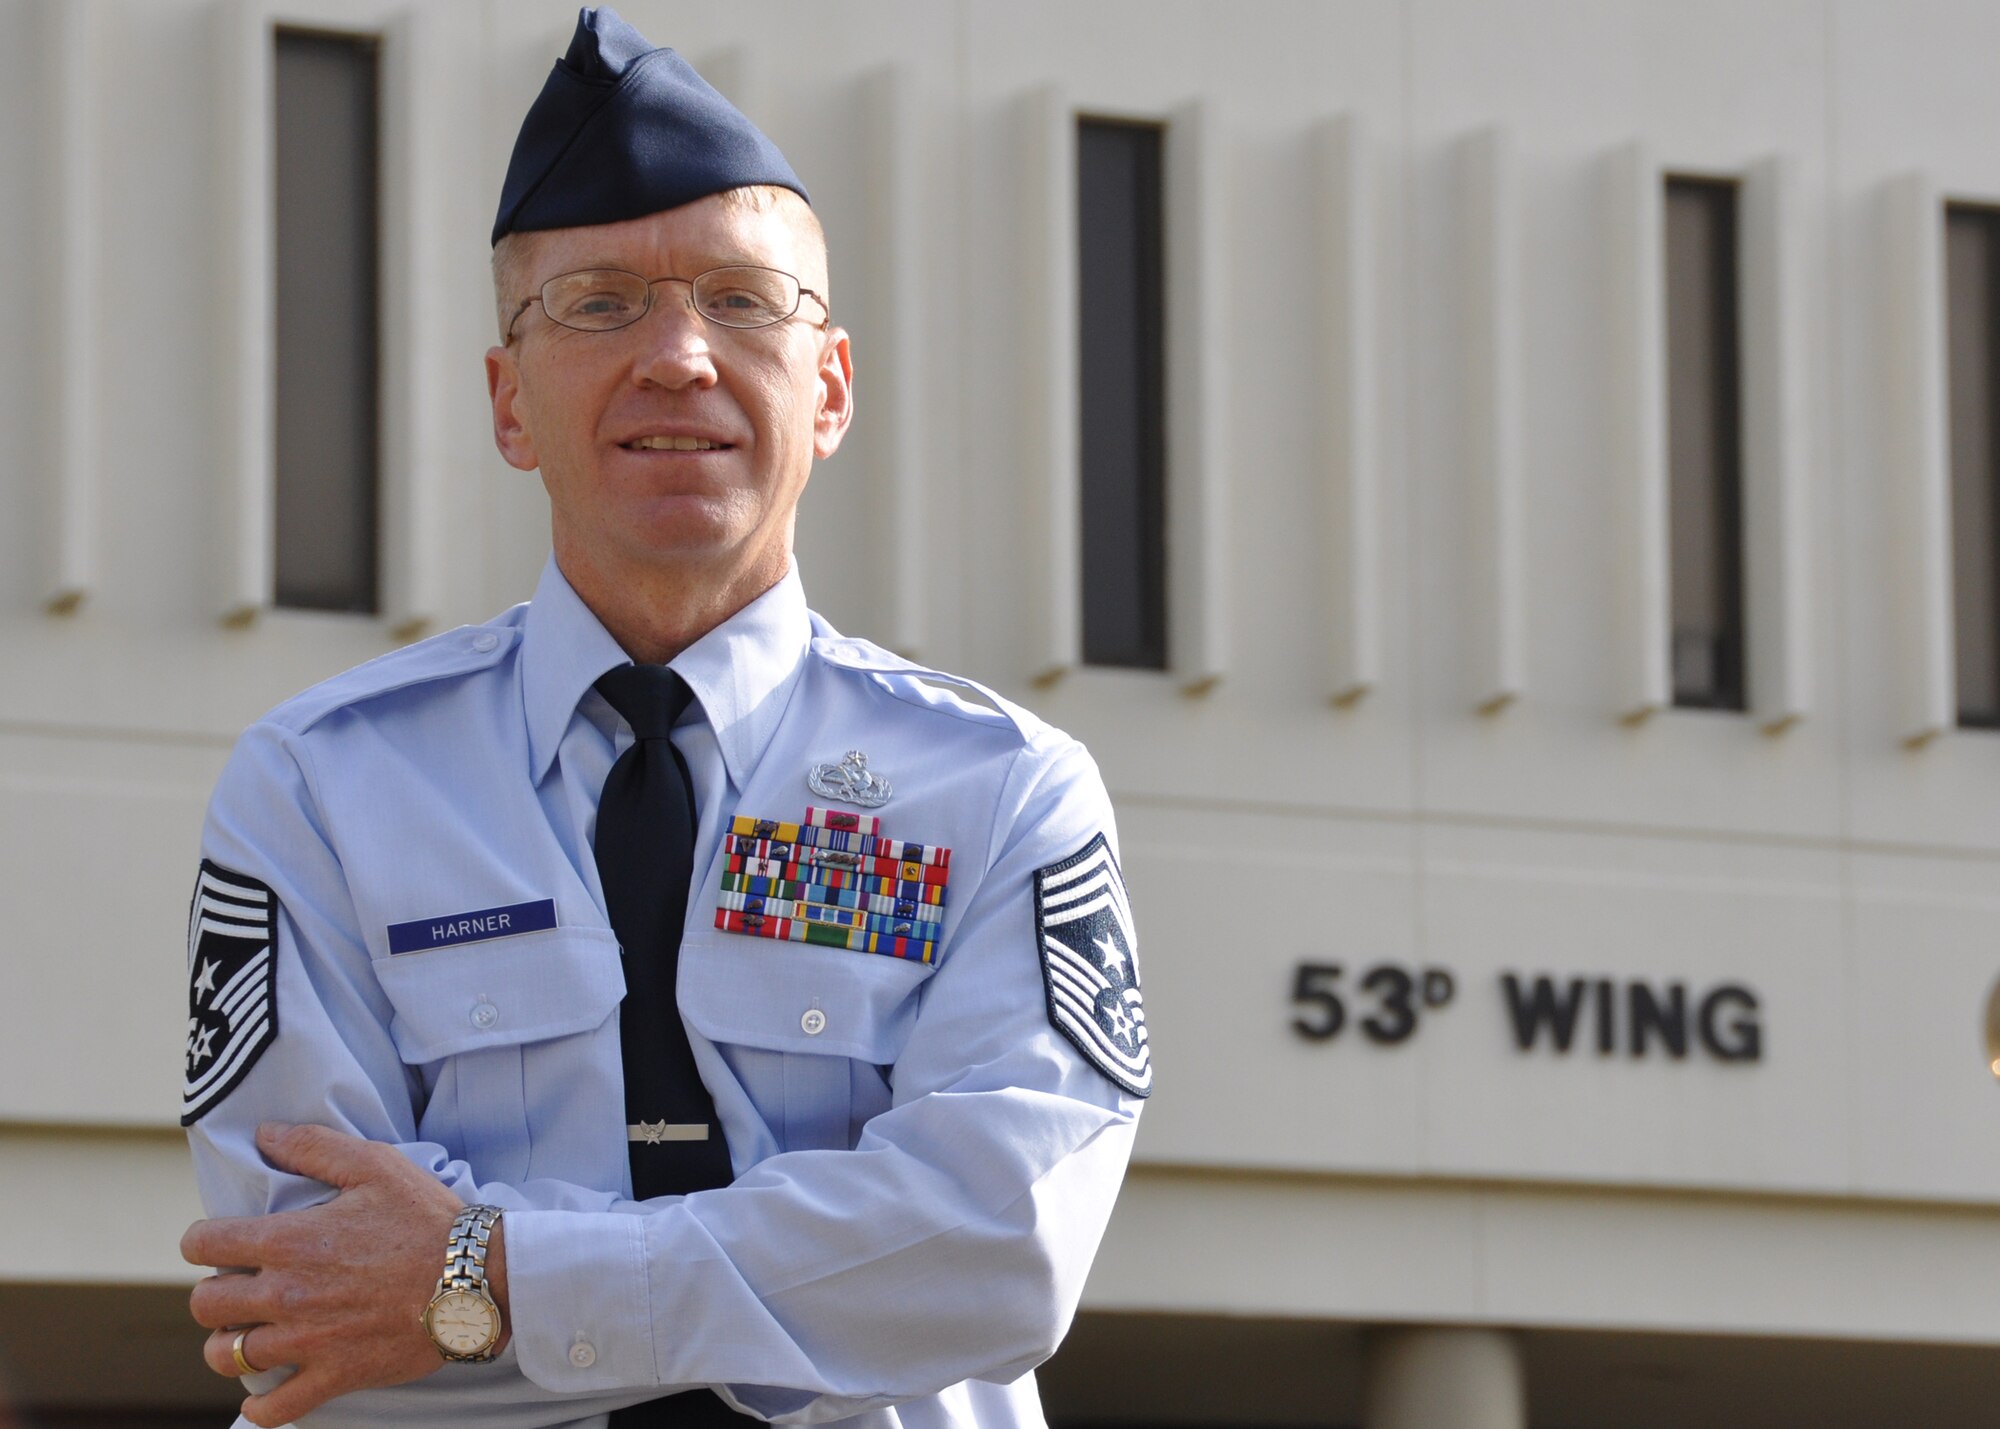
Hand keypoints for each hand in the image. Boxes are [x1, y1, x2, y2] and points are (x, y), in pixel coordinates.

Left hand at [181, 1122, 510, 1427]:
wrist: (478, 1277)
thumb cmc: (428, 1218)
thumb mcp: (376, 1165)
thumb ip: (314, 1146)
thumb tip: (264, 1135)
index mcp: (290, 1241)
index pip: (204, 1244)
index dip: (203, 1240)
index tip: (220, 1243)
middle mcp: (288, 1294)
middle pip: (205, 1305)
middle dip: (213, 1294)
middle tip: (239, 1288)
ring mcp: (309, 1340)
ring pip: (228, 1357)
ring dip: (229, 1346)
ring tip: (247, 1335)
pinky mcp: (335, 1375)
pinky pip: (276, 1409)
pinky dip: (262, 1407)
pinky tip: (268, 1392)